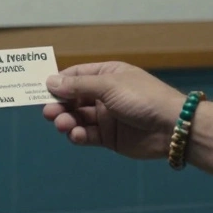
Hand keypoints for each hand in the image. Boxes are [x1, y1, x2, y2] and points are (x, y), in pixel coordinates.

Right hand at [43, 61, 186, 159]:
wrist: (172, 127)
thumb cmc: (143, 98)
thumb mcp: (109, 86)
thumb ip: (78, 86)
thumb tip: (50, 81)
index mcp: (107, 75)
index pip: (76, 75)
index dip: (58, 82)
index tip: (41, 90)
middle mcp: (105, 94)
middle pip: (73, 99)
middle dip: (60, 105)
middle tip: (49, 113)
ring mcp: (107, 117)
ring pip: (78, 118)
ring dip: (67, 121)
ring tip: (63, 125)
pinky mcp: (109, 137)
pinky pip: (87, 135)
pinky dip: (79, 135)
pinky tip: (77, 135)